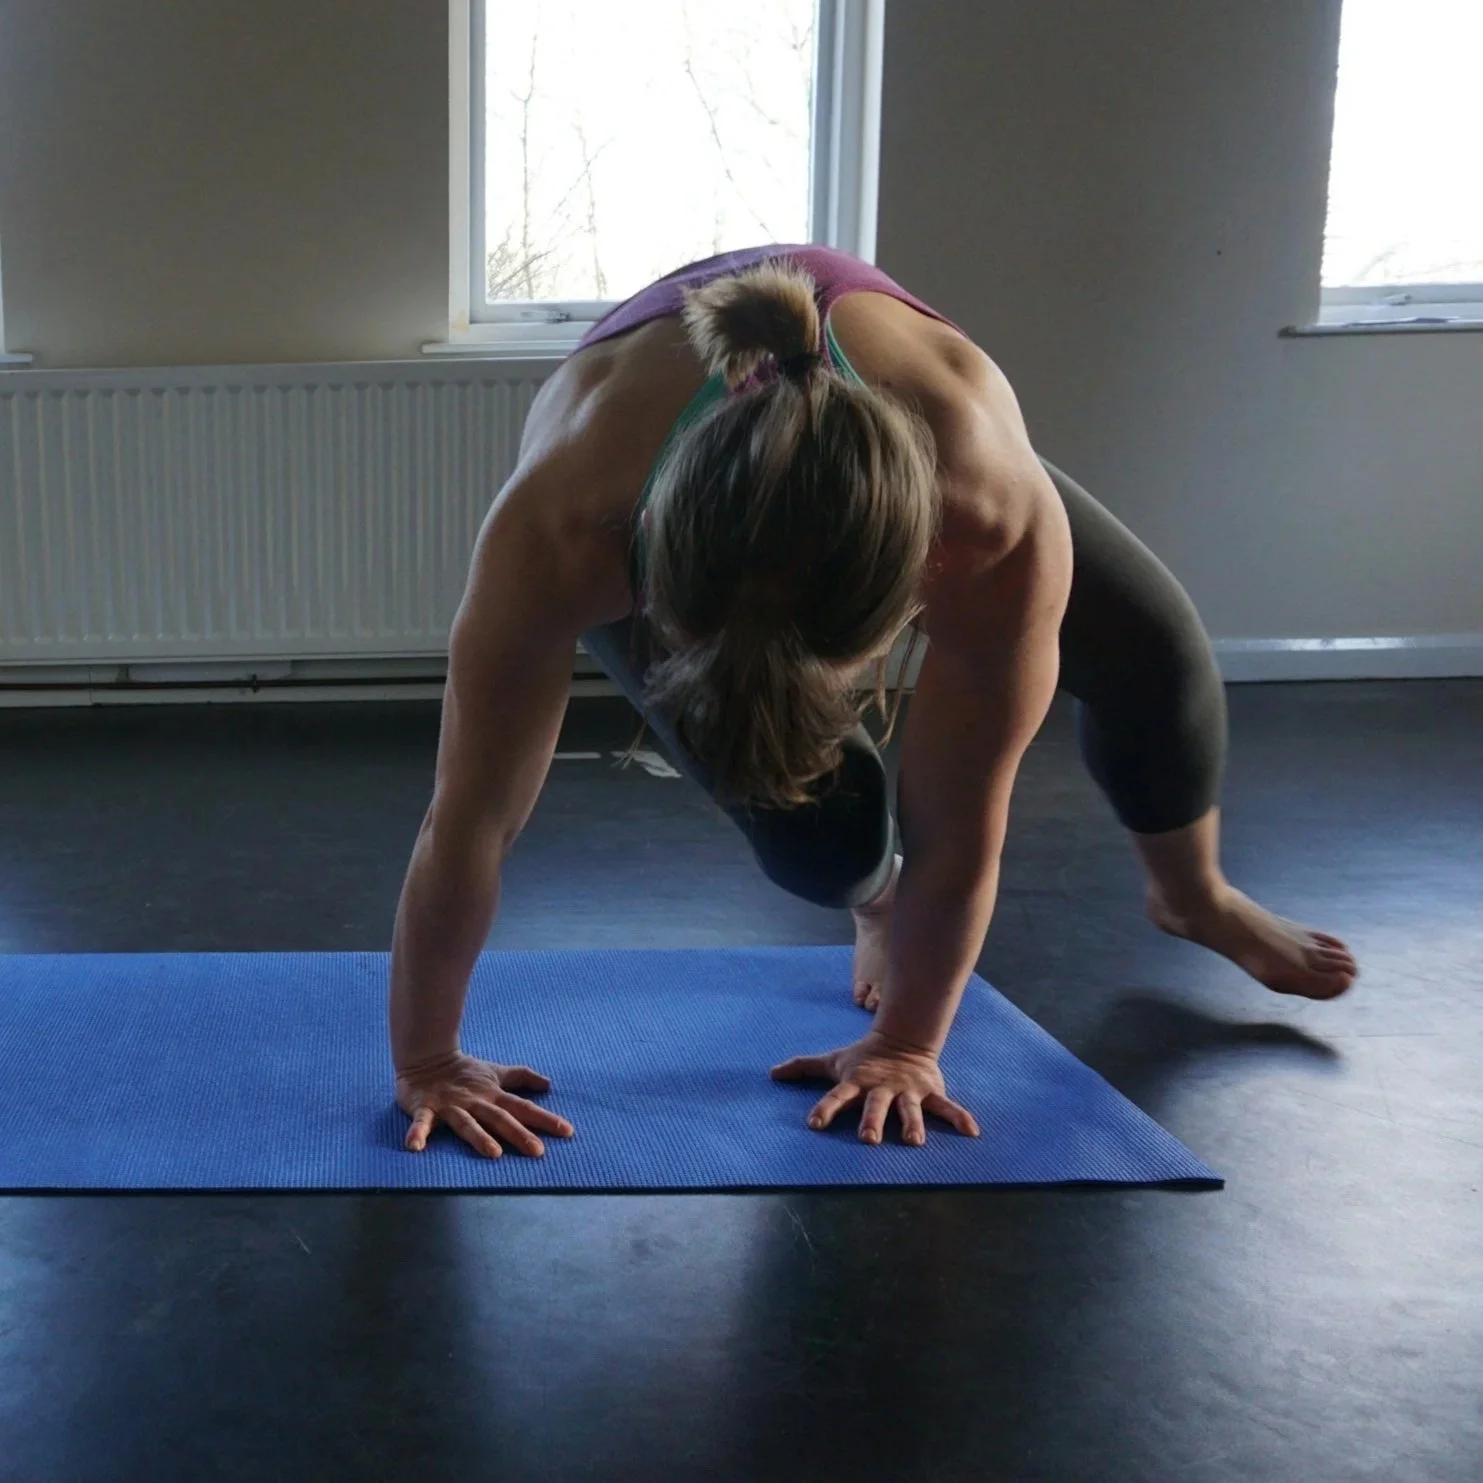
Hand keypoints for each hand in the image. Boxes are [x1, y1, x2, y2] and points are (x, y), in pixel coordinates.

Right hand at [396, 1052, 573, 1158]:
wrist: (426, 1058)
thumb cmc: (463, 1071)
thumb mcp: (495, 1073)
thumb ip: (521, 1078)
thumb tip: (548, 1084)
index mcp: (492, 1096)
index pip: (523, 1108)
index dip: (545, 1119)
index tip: (567, 1131)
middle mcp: (475, 1102)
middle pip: (500, 1118)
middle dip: (519, 1134)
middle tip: (538, 1150)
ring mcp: (450, 1106)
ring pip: (467, 1123)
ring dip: (479, 1137)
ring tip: (494, 1153)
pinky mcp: (425, 1108)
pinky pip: (421, 1122)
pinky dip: (417, 1133)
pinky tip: (414, 1146)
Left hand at [770, 1030, 979, 1146]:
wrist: (903, 1039)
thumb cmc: (863, 1058)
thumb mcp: (833, 1061)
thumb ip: (804, 1067)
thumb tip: (772, 1073)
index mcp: (857, 1083)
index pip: (836, 1096)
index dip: (825, 1109)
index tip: (814, 1124)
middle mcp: (881, 1089)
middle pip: (875, 1106)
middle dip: (871, 1121)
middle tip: (868, 1139)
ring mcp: (906, 1092)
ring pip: (909, 1110)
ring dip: (913, 1125)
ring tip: (915, 1142)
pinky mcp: (929, 1092)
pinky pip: (946, 1107)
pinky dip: (960, 1117)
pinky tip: (972, 1131)